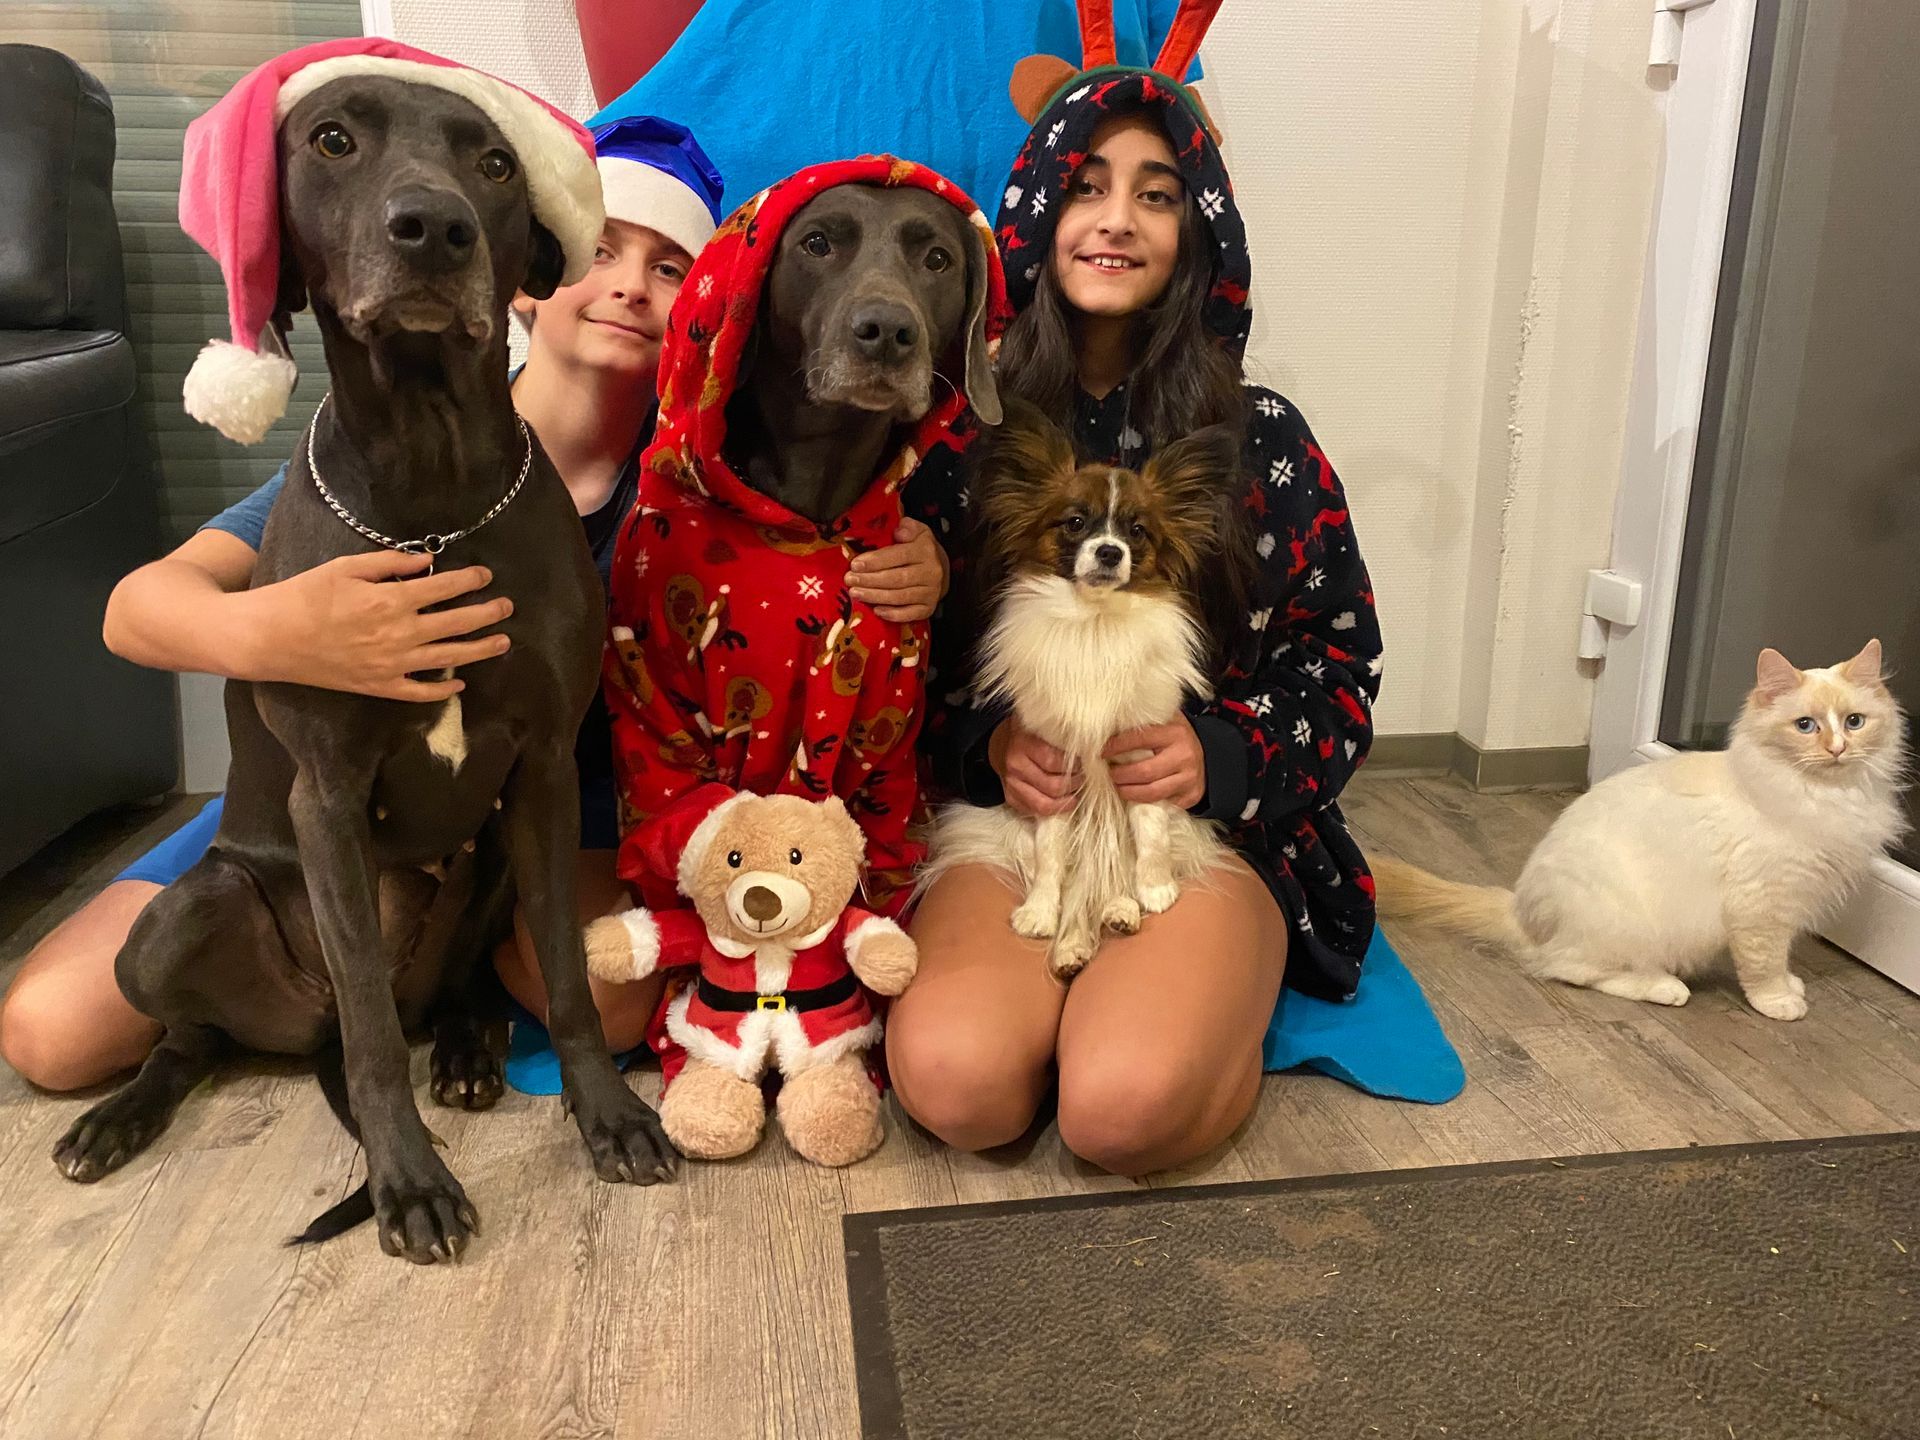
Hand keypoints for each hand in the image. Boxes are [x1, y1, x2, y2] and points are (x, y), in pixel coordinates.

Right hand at [243, 550, 512, 700]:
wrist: (269, 637)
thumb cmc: (303, 595)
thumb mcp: (345, 567)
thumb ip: (390, 564)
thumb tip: (428, 561)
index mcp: (392, 600)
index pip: (444, 587)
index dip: (470, 580)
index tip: (486, 576)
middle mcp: (399, 633)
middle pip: (456, 623)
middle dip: (487, 613)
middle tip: (507, 607)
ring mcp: (391, 664)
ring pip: (448, 658)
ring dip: (479, 650)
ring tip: (503, 643)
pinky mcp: (378, 686)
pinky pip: (418, 692)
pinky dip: (442, 690)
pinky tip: (460, 684)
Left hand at [848, 518, 946, 622]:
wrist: (941, 569)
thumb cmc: (919, 547)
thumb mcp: (916, 530)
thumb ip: (907, 527)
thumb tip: (898, 532)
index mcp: (925, 551)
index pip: (899, 556)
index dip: (876, 561)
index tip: (855, 564)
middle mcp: (931, 573)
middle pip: (897, 578)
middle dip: (870, 580)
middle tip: (850, 580)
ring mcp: (931, 593)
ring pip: (900, 597)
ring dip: (875, 596)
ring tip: (855, 593)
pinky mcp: (928, 608)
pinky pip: (910, 614)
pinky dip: (893, 614)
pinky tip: (876, 611)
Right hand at [989, 714, 1078, 817]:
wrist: (1000, 743)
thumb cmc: (1028, 732)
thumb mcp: (1041, 724)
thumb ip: (1060, 732)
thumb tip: (1089, 743)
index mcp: (1023, 744)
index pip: (1054, 761)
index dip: (1074, 765)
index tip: (1084, 762)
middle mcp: (1015, 766)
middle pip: (1053, 786)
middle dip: (1074, 784)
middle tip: (1083, 777)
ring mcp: (1011, 785)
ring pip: (1044, 804)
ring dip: (1066, 801)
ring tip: (1076, 793)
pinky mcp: (1010, 798)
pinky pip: (1035, 812)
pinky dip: (1053, 810)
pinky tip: (1063, 801)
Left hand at [1104, 718, 1206, 809]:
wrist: (1209, 755)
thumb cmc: (1176, 738)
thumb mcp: (1165, 722)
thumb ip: (1142, 723)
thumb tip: (1108, 729)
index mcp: (1175, 733)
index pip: (1139, 739)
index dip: (1116, 746)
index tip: (1101, 752)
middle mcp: (1184, 756)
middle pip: (1143, 771)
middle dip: (1119, 775)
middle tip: (1108, 774)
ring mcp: (1189, 779)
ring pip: (1151, 793)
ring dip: (1127, 792)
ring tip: (1117, 787)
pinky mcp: (1190, 796)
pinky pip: (1161, 804)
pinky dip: (1143, 803)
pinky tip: (1133, 796)